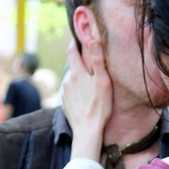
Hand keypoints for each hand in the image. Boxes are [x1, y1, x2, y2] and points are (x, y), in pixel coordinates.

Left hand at [62, 39, 112, 160]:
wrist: (87, 131)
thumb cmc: (99, 108)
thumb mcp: (103, 83)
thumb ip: (98, 61)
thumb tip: (93, 40)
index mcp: (77, 73)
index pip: (72, 51)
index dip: (75, 42)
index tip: (78, 36)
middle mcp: (68, 81)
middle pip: (73, 67)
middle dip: (80, 64)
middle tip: (91, 65)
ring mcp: (65, 93)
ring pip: (72, 80)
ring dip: (79, 80)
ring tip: (90, 85)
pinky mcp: (65, 104)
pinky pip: (70, 93)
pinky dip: (76, 92)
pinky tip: (85, 98)